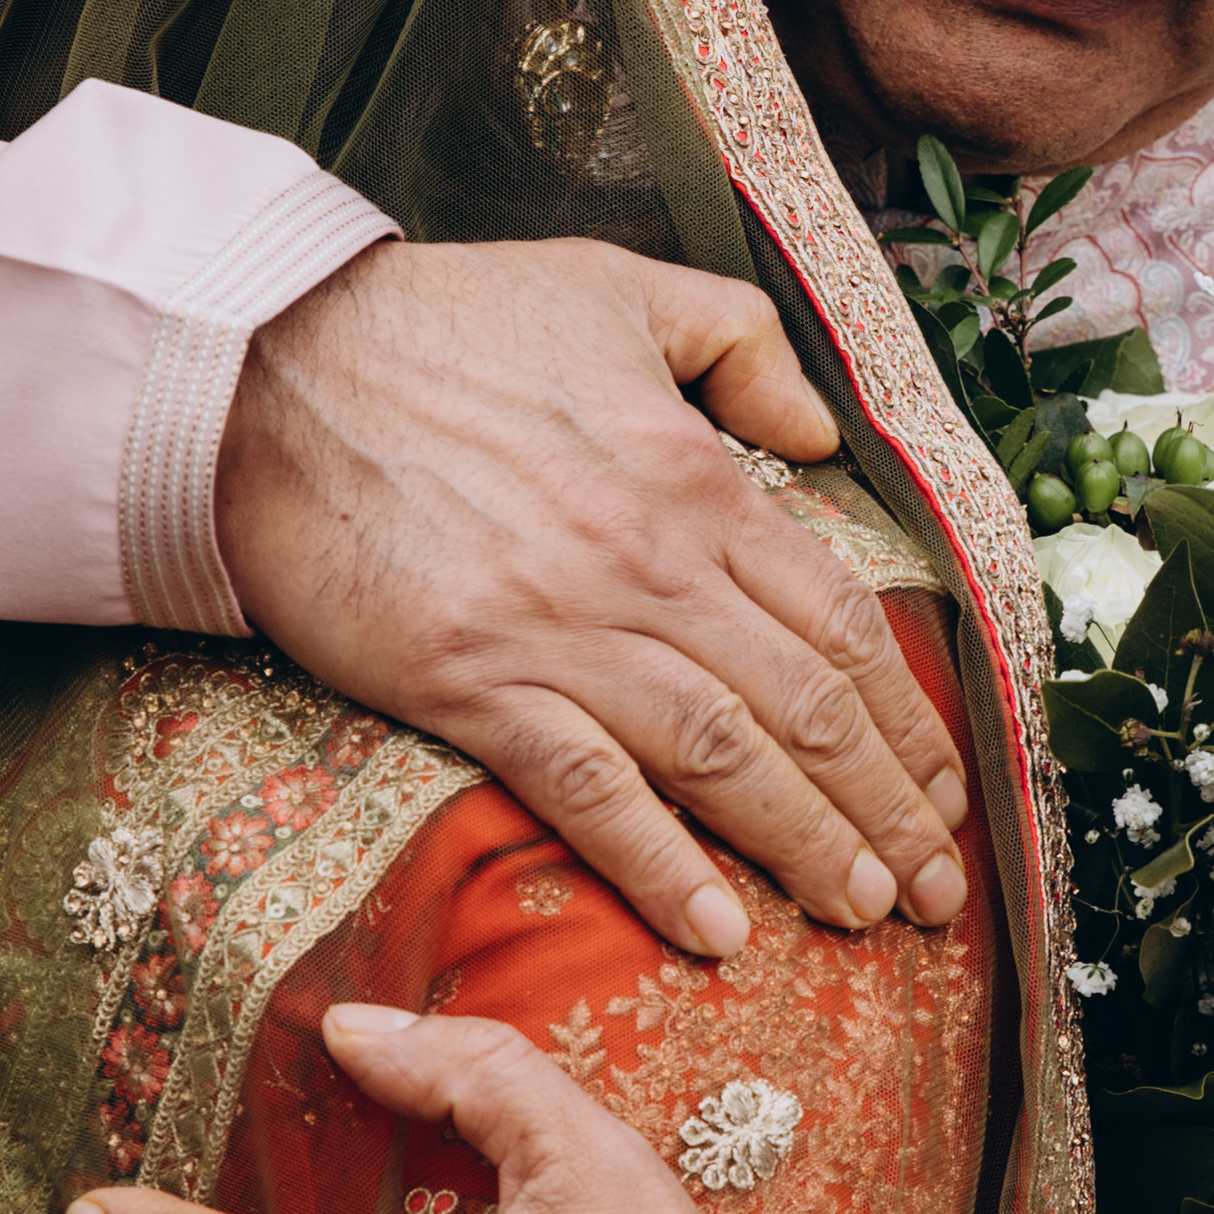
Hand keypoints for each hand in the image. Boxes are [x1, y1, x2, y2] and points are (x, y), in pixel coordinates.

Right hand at [219, 237, 964, 956]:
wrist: (267, 364)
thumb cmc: (442, 321)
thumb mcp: (619, 285)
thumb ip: (740, 344)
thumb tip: (824, 434)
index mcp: (697, 478)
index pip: (841, 620)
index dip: (909, 717)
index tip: (946, 786)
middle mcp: (652, 564)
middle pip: (806, 706)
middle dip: (886, 810)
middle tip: (935, 893)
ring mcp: (562, 627)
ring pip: (722, 756)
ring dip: (804, 845)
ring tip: (862, 915)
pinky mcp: (470, 680)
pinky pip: (588, 790)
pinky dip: (660, 863)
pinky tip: (716, 929)